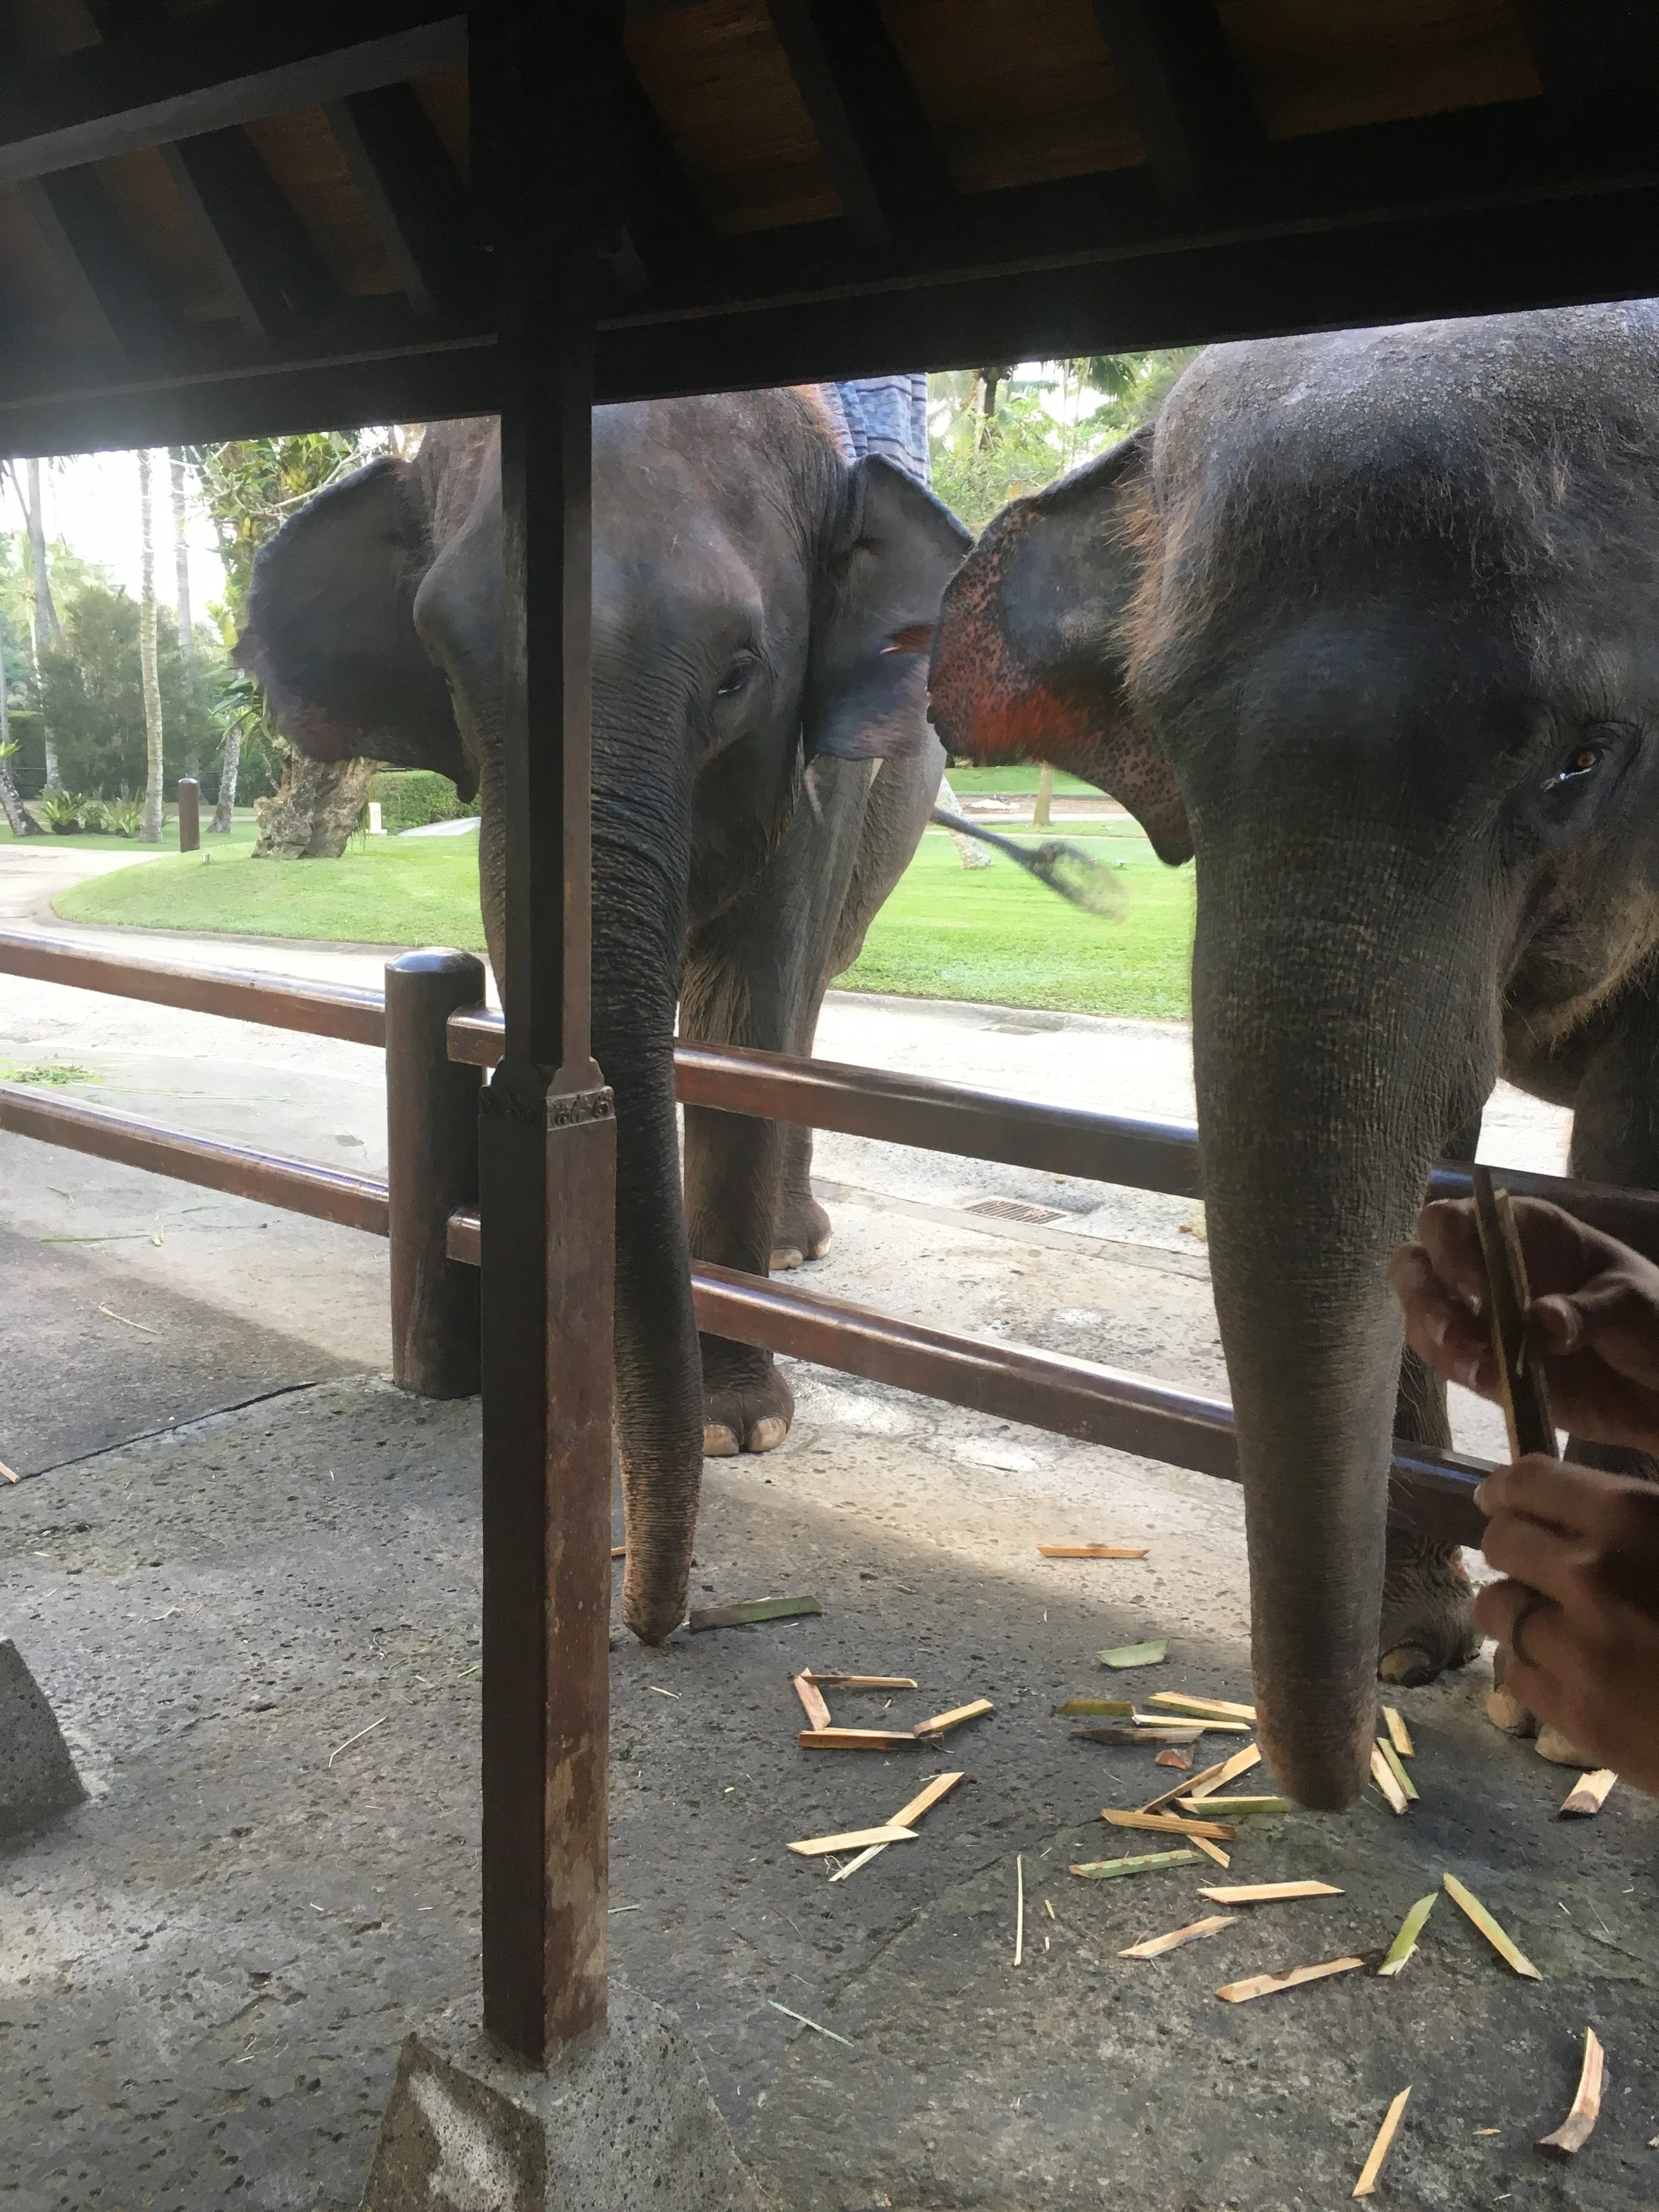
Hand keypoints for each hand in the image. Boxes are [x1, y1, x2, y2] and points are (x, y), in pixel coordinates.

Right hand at [1388, 1196, 1658, 1455]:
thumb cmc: (1656, 1319)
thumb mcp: (1634, 1302)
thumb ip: (1587, 1310)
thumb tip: (1541, 1323)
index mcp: (1521, 1232)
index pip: (1450, 1222)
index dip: (1448, 1248)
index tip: (1476, 1286)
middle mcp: (1487, 1269)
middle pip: (1417, 1266)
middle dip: (1425, 1299)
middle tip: (1456, 1334)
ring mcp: (1483, 1319)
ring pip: (1423, 1318)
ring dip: (1438, 1341)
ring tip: (1480, 1369)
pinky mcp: (1487, 1366)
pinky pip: (1449, 1363)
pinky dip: (1460, 1372)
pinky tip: (1492, 1383)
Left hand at [1475, 1454, 1658, 1792]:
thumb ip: (1633, 1518)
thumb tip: (1575, 1506)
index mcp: (1631, 1518)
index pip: (1528, 1482)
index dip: (1505, 1490)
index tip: (1499, 1498)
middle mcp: (1592, 1575)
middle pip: (1500, 1542)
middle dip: (1513, 1548)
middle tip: (1532, 1562)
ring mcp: (1578, 1648)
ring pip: (1496, 1608)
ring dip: (1516, 1608)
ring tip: (1551, 1619)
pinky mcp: (1575, 1714)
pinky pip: (1515, 1671)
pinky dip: (1532, 1664)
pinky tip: (1566, 1667)